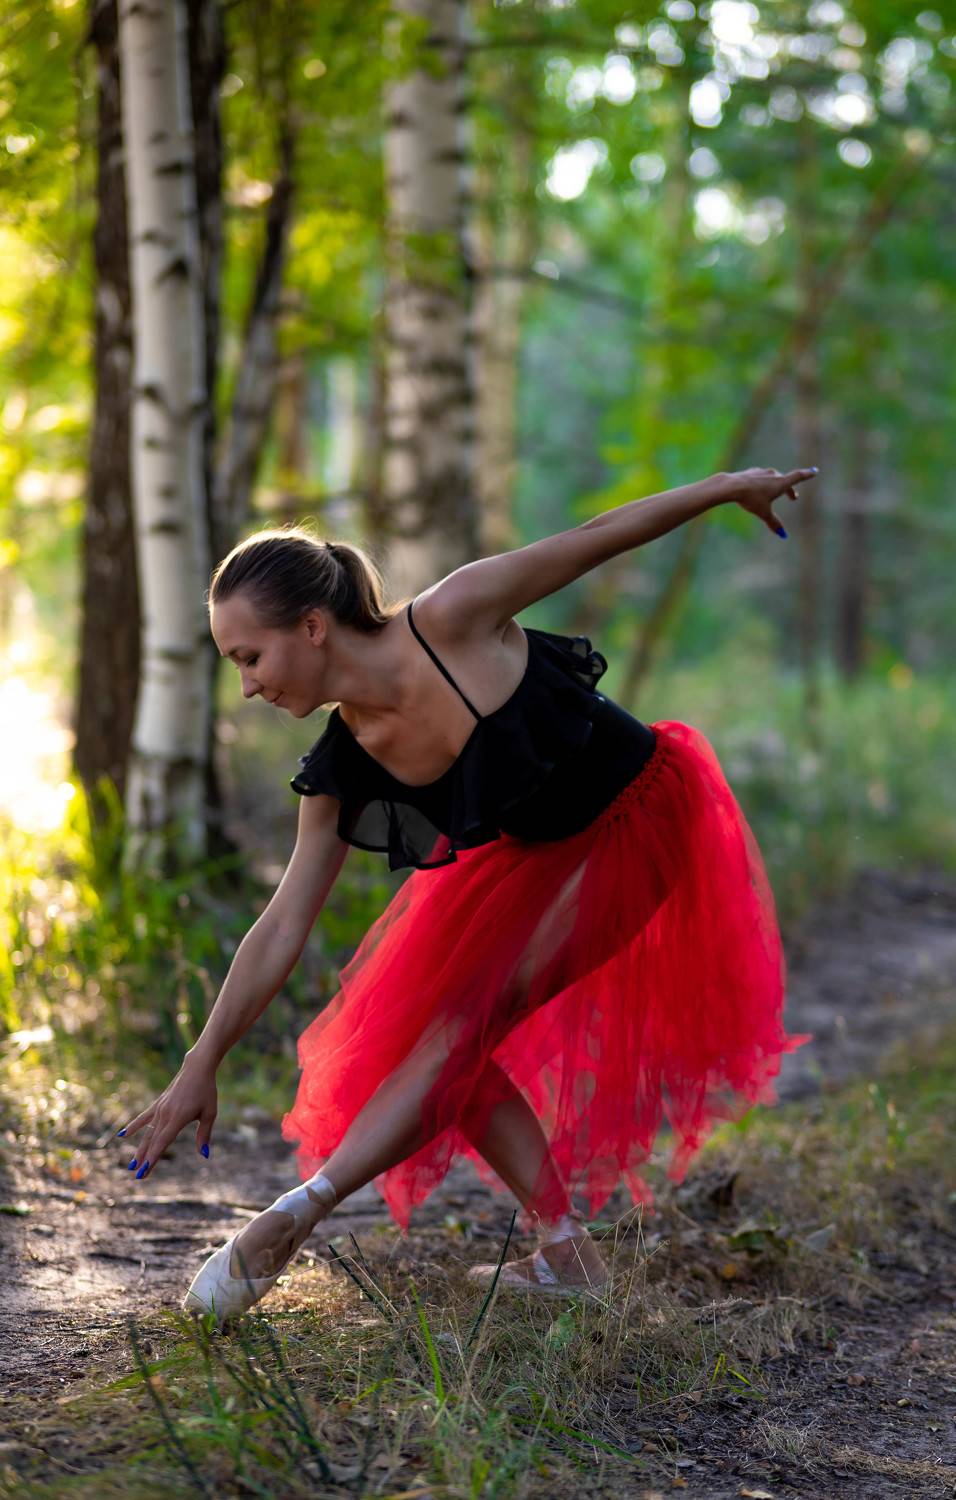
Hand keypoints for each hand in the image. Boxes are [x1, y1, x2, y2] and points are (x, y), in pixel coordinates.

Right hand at [118, 1054, 217, 1181]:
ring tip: (132, 1165)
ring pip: (147, 1133)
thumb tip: (204, 1155)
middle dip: (145, 1159)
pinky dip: (134, 1126)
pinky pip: (144, 1118)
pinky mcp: (158, 1104)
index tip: (145, 1171)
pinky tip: (122, 1135)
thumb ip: (204, 1135)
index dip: (153, 1158)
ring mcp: (160, 1109)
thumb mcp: (210, 1113)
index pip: (162, 1142)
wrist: (197, 1068)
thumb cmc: (207, 1091)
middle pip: (153, 1141)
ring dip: (140, 1149)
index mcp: (178, 1118)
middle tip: (138, 1176)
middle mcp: (165, 1114)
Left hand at [721, 466, 817, 536]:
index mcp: (780, 483)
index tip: (815, 470)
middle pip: (785, 481)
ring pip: (772, 478)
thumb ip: (773, 523)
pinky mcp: (750, 472)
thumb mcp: (764, 513)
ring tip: (773, 494)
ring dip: (776, 485)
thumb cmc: (750, 499)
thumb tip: (783, 535)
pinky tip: (757, 487)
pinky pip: (760, 478)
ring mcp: (761, 472)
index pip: (798, 477)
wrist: (731, 486)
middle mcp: (773, 474)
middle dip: (789, 490)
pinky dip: (762, 484)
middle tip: (793, 497)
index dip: (807, 474)